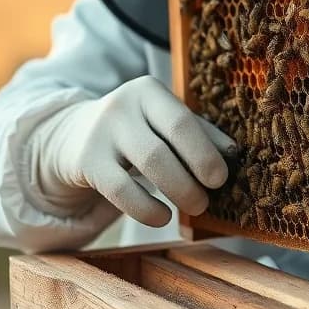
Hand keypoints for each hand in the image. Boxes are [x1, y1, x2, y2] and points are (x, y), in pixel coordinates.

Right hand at [32, 76, 234, 226]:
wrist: (74, 135)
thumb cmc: (136, 130)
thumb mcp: (164, 122)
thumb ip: (199, 132)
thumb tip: (233, 153)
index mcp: (149, 91)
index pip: (183, 122)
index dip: (205, 153)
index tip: (220, 179)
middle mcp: (122, 106)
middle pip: (165, 146)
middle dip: (192, 178)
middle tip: (206, 200)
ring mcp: (101, 133)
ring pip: (148, 164)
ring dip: (178, 191)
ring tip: (194, 206)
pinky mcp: (86, 161)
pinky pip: (121, 190)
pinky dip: (146, 209)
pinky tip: (161, 217)